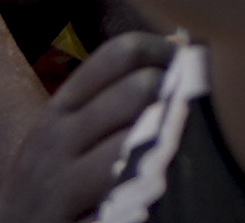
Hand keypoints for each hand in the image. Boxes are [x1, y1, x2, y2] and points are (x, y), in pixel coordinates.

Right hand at [0, 31, 175, 222]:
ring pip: (136, 144)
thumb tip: (178, 44)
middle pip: (139, 90)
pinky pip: (123, 201)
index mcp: (60, 108)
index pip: (121, 53)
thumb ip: (114, 90)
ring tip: (179, 149)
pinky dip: (148, 194)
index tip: (187, 70)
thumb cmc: (53, 174)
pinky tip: (160, 193)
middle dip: (176, 96)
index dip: (168, 53)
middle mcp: (56, 141)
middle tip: (192, 112)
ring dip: (167, 142)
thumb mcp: (66, 127)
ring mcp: (60, 186)